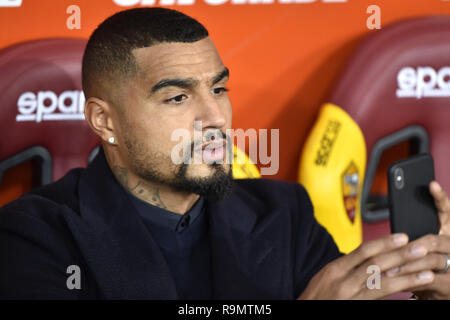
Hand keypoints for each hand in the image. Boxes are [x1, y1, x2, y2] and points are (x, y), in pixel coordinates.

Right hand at [298, 233, 435, 298]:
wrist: (302, 312)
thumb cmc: (314, 299)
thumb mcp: (325, 278)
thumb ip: (345, 269)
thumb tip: (369, 260)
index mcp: (334, 269)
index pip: (362, 251)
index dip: (384, 243)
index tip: (401, 237)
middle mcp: (342, 281)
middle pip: (375, 264)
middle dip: (400, 255)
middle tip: (420, 248)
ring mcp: (349, 296)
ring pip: (382, 282)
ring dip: (406, 276)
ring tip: (425, 271)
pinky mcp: (355, 307)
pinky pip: (378, 297)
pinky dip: (396, 293)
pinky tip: (411, 291)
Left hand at [405, 181, 449, 299]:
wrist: (440, 290)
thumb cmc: (425, 263)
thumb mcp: (422, 244)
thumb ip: (416, 229)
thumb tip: (398, 206)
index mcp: (448, 232)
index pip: (447, 212)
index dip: (440, 199)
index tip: (431, 184)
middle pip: (435, 239)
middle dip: (414, 244)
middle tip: (399, 245)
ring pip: (430, 260)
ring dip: (407, 263)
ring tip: (389, 266)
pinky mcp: (449, 284)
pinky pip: (429, 279)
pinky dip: (411, 278)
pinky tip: (398, 278)